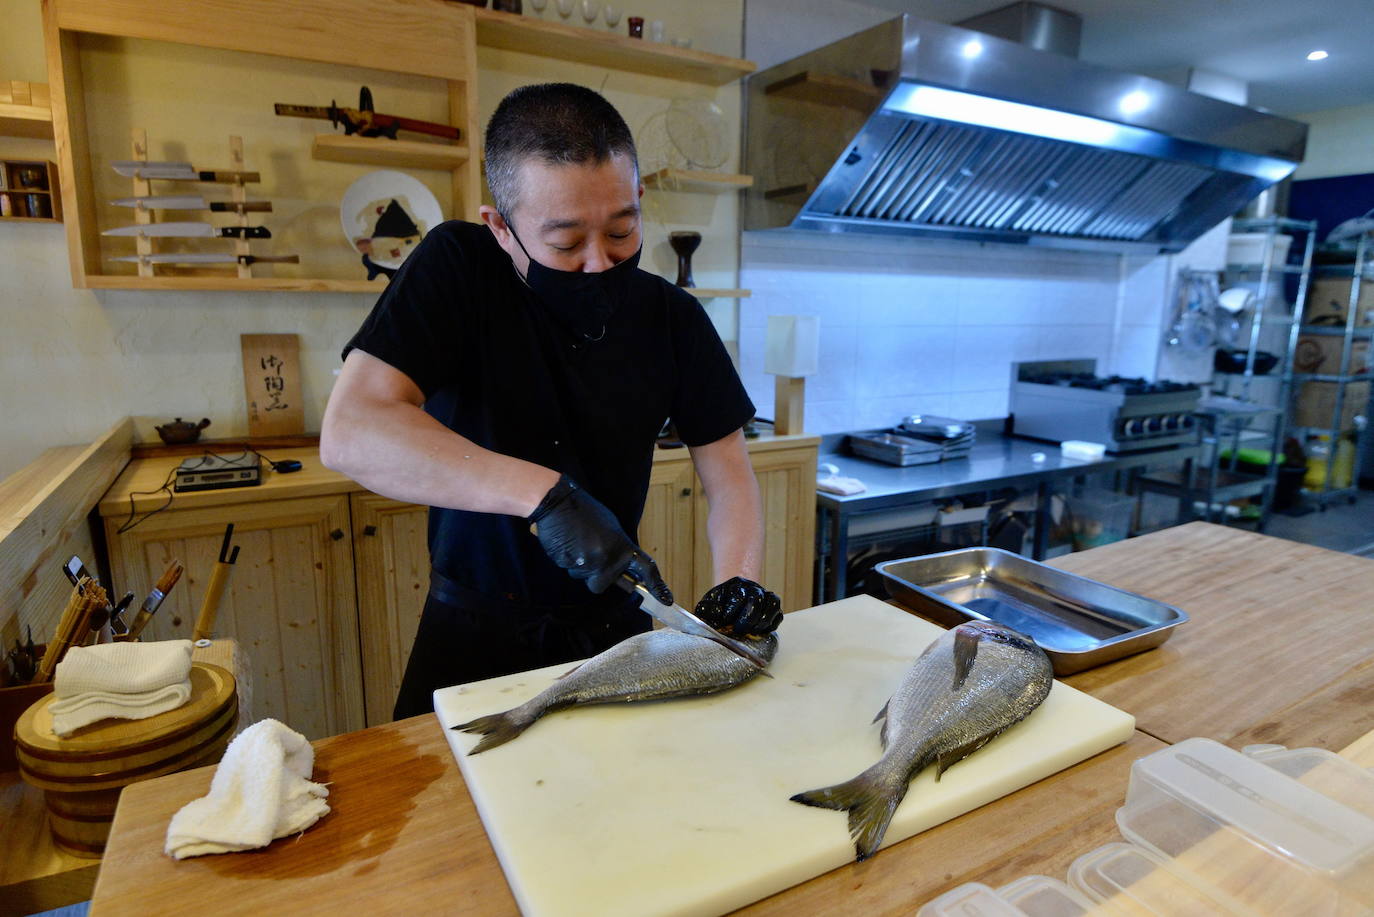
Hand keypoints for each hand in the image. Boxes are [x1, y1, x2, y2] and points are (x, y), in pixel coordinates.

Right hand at [529, 474, 672, 601]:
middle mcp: (608, 557)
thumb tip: (621, 568)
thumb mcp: (611, 529)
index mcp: (622, 546)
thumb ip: (618, 550)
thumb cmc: (585, 512)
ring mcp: (588, 562)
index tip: (666, 599)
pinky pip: (572, 571)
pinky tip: (568, 544)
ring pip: (586, 578)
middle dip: (597, 574)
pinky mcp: (569, 564)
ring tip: (577, 544)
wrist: (558, 503)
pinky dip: (570, 562)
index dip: (656, 585)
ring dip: (581, 567)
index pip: (646, 568)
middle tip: (591, 554)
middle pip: (604, 583)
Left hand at [693, 576, 781, 637]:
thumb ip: (706, 610)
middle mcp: (753, 587)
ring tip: (752, 632)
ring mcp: (765, 596)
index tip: (725, 622)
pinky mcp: (772, 607)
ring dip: (763, 621)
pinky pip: (778, 614)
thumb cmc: (717, 607)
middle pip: (757, 599)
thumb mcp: (707, 605)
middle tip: (738, 630)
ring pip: (772, 604)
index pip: (739, 596)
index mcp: (735, 585)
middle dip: (748, 618)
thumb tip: (717, 615)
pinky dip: (771, 624)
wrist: (730, 601)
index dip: (732, 611)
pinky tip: (760, 631)